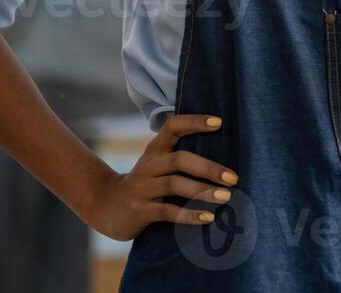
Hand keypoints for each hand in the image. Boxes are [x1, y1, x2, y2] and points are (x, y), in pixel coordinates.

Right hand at [83, 114, 237, 240]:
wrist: (106, 206)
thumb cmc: (145, 183)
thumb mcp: (157, 165)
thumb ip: (181, 158)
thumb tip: (224, 160)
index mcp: (155, 149)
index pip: (173, 126)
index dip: (195, 122)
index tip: (220, 122)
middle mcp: (149, 165)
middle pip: (180, 159)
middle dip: (209, 168)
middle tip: (233, 178)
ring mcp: (143, 187)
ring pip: (175, 184)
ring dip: (203, 191)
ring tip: (226, 197)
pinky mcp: (140, 210)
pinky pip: (168, 211)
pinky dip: (189, 214)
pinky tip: (207, 218)